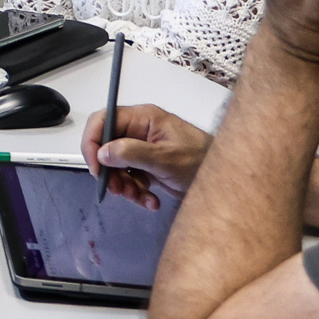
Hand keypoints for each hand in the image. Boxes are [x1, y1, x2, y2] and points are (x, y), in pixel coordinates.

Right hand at [83, 103, 208, 211]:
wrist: (224, 180)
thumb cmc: (202, 160)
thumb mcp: (166, 158)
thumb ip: (132, 153)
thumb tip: (103, 153)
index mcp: (143, 118)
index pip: (104, 120)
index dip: (93, 142)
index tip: (95, 166)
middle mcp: (140, 131)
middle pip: (107, 146)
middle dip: (110, 171)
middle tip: (117, 189)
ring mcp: (144, 149)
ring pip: (117, 166)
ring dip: (124, 186)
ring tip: (139, 197)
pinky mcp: (149, 166)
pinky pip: (131, 178)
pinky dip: (137, 192)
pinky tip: (151, 200)